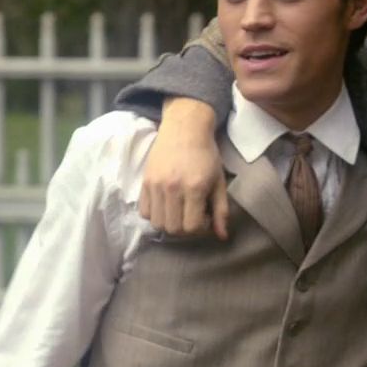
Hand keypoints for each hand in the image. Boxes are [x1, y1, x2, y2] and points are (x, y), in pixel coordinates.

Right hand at [138, 98, 228, 238]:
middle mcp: (173, 188)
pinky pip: (144, 211)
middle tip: (192, 215)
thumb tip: (222, 237)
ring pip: (157, 223)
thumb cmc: (206, 155)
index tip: (205, 217)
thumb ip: (221, 210)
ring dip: (169, 223)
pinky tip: (166, 205)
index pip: (191, 227)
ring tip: (178, 211)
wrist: (184, 129)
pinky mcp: (145, 182)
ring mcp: (156, 185)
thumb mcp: (219, 181)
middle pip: (173, 228)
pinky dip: (154, 214)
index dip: (200, 228)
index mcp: (194, 188)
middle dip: (185, 228)